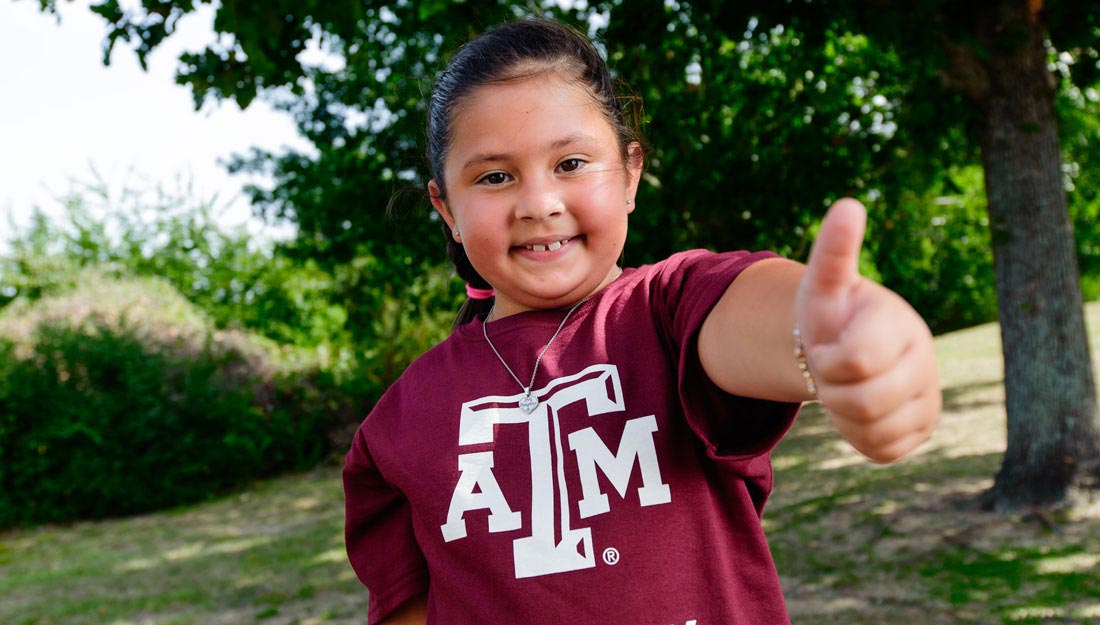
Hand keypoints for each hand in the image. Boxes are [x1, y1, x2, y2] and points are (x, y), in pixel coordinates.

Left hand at [795, 198, 940, 461]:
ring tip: (845, 386)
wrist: (846, 348)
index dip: (826, 358)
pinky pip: (879, 450)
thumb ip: (834, 251)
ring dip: (841, 414)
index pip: (855, 361)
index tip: (827, 343)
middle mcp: (925, 363)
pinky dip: (857, 435)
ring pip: (870, 430)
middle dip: (831, 389)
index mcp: (901, 325)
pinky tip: (858, 410)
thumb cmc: (832, 314)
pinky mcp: (921, 433)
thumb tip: (848, 205)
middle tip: (830, 370)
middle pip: (861, 402)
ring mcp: (928, 401)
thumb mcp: (824, 284)